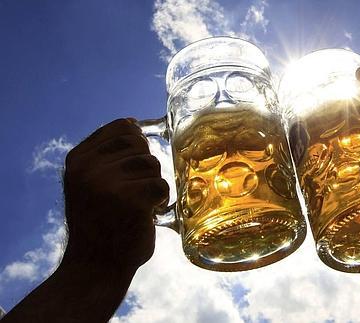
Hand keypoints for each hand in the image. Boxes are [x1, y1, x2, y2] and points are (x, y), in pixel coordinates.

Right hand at [62, 118, 168, 274]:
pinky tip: (145, 215)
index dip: (138, 143)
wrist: (94, 267)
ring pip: (153, 164)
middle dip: (145, 167)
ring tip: (137, 205)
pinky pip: (161, 186)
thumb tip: (134, 124)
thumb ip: (107, 155)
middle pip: (141, 144)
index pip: (122, 127)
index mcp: (79, 159)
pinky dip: (160, 201)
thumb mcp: (90, 183)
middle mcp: (89, 167)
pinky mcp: (130, 199)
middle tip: (134, 193)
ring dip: (152, 185)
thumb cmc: (101, 224)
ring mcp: (108, 183)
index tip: (133, 168)